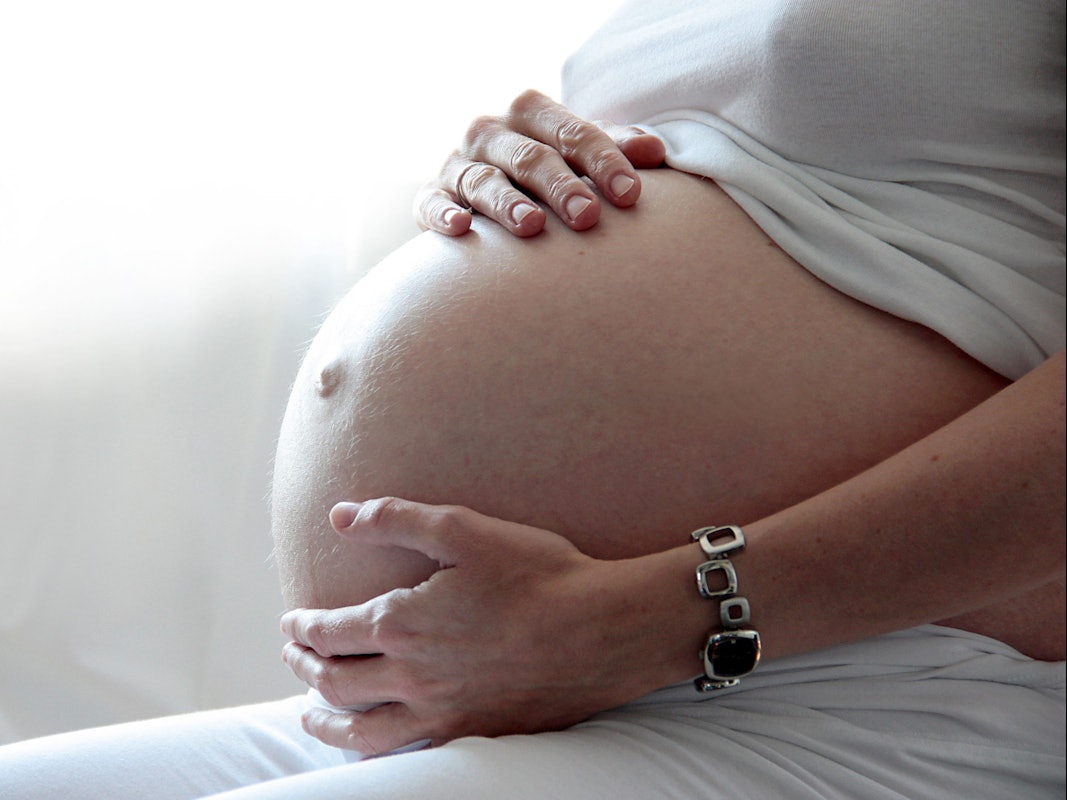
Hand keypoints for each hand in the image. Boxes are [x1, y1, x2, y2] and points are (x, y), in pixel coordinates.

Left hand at [280, 497, 676, 753]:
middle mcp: (412, 675)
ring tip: (309, 713)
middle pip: (336, 679)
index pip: (330, 631)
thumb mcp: (464, 529)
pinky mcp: (473, 733)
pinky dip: (373, 751)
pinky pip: (406, 752)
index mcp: (402, 622)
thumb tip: (340, 516)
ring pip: (360, 730)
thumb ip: (395, 519)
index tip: (292, 621)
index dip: (302, 627)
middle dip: (305, 666)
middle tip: (293, 656)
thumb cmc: (538, 574)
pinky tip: (373, 745)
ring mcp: (441, 712)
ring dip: (325, 720)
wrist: (603, 630)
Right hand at [415, 89, 665, 237]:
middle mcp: (491, 131)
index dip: (604, 162)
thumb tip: (657, 152)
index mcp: (531, 113)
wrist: (482, 189)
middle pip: (530, 156)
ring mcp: (457, 163)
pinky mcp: (432, 196)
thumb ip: (616, 150)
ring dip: (507, 203)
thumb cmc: (546, 170)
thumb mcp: (581, 154)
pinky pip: (432, 203)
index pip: (573, 133)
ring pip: (483, 180)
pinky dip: (444, 214)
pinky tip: (462, 228)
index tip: (631, 195)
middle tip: (588, 217)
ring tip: (532, 227)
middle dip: (561, 186)